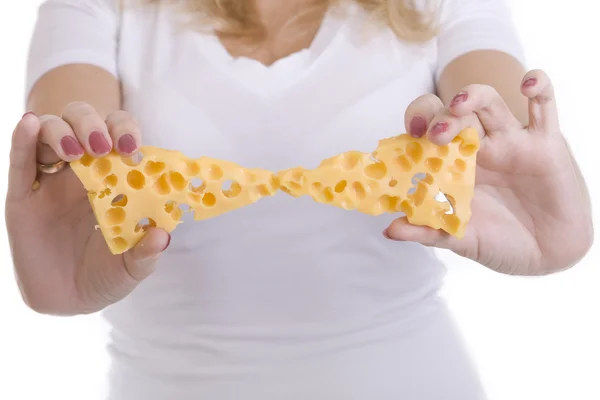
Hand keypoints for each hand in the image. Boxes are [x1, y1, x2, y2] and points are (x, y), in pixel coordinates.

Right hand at [6, 103, 169, 314]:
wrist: (69, 301)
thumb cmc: (107, 274)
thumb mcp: (132, 267)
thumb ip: (147, 253)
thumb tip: (163, 236)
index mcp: (115, 178)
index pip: (120, 137)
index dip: (125, 132)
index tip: (132, 147)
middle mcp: (84, 171)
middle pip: (84, 122)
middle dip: (93, 124)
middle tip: (103, 145)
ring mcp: (52, 180)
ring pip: (51, 132)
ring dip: (63, 131)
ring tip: (75, 152)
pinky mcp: (23, 195)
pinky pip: (20, 160)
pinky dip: (22, 139)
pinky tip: (29, 124)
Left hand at [385, 70, 593, 274]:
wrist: (548, 254)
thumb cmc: (501, 242)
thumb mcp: (461, 238)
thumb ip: (428, 231)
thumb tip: (391, 230)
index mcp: (454, 164)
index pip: (428, 130)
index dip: (416, 125)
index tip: (409, 135)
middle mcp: (480, 146)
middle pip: (455, 113)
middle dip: (441, 116)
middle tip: (434, 134)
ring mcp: (512, 141)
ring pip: (490, 102)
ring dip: (473, 96)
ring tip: (460, 106)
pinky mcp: (546, 143)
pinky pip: (545, 105)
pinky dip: (539, 86)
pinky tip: (527, 84)